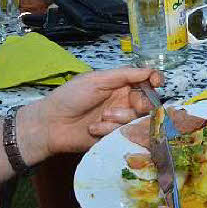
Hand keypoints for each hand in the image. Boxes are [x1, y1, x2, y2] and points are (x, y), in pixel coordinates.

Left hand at [17, 68, 162, 163]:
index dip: (155, 80)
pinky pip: (124, 133)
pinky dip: (110, 130)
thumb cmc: (70, 97)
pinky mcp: (114, 136)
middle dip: (141, 103)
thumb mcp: (97, 80)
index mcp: (120, 84)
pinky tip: (94, 128)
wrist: (50, 124)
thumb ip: (125, 75)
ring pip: (138, 118)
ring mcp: (119, 120)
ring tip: (103, 117)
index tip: (156, 82)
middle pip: (148, 101)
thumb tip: (150, 71)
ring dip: (122, 117)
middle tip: (132, 105)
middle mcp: (123, 101)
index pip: (147, 81)